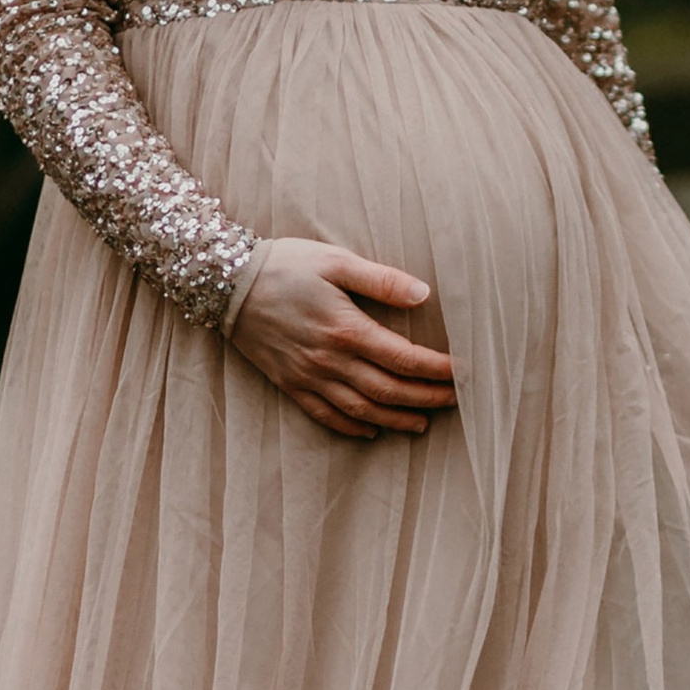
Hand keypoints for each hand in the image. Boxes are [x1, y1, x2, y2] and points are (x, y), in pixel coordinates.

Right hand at [226, 236, 457, 441]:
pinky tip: (371, 429)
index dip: (438, 369)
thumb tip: (424, 294)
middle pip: (389, 390)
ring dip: (396, 419)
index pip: (404, 358)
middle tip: (455, 401)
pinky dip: (351, 427)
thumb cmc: (285, 265)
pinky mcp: (290, 383)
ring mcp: (308, 376)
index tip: (463, 373)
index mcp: (346, 329)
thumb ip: (381, 279)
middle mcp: (329, 360)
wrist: (226, 282)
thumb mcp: (335, 260)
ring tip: (422, 422)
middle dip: (426, 398)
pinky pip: (325, 415)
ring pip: (361, 409)